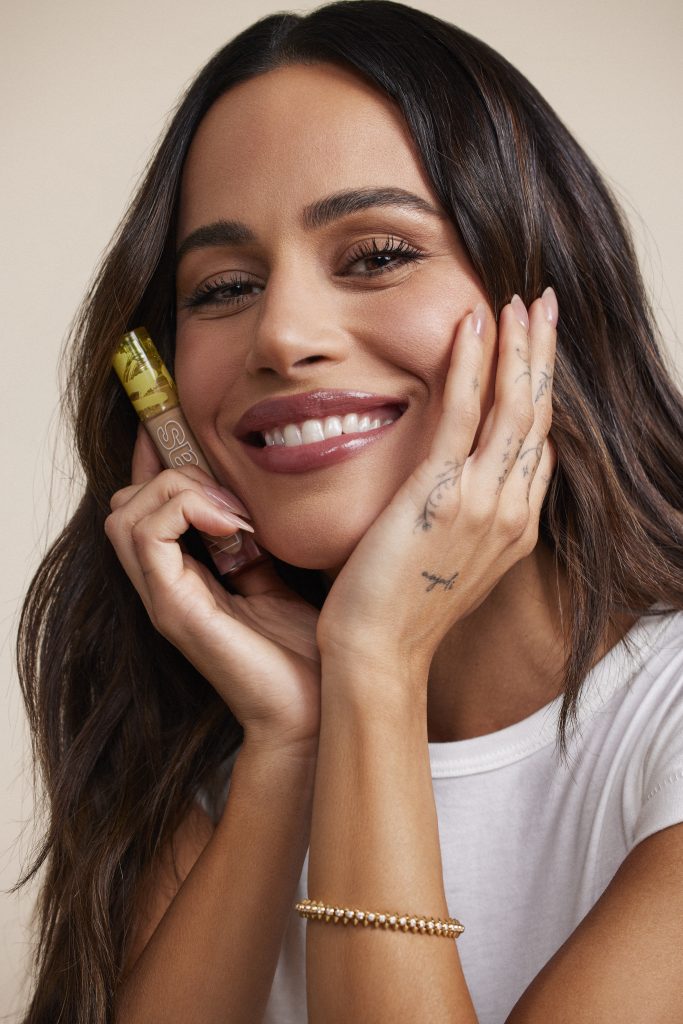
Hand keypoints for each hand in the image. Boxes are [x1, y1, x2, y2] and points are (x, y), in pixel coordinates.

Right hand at [104, 425, 321, 757]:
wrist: (324, 706)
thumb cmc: (312, 647)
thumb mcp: (284, 573)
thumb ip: (259, 536)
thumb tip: (260, 491)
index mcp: (189, 573)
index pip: (146, 501)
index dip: (160, 458)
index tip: (190, 427)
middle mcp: (167, 583)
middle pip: (126, 501)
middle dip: (174, 472)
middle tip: (234, 494)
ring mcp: (164, 597)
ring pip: (126, 511)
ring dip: (180, 490)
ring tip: (235, 512)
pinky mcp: (173, 609)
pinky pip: (146, 536)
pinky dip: (186, 511)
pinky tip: (236, 528)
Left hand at [315, 290, 557, 689]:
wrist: (378, 654)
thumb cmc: (401, 612)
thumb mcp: (453, 563)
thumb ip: (475, 518)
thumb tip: (483, 478)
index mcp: (514, 527)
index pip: (538, 445)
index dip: (540, 392)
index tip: (534, 352)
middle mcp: (511, 510)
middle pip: (538, 416)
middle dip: (543, 356)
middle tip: (544, 305)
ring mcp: (482, 501)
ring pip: (515, 408)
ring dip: (520, 348)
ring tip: (523, 301)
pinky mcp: (440, 494)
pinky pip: (463, 414)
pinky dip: (473, 365)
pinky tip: (474, 325)